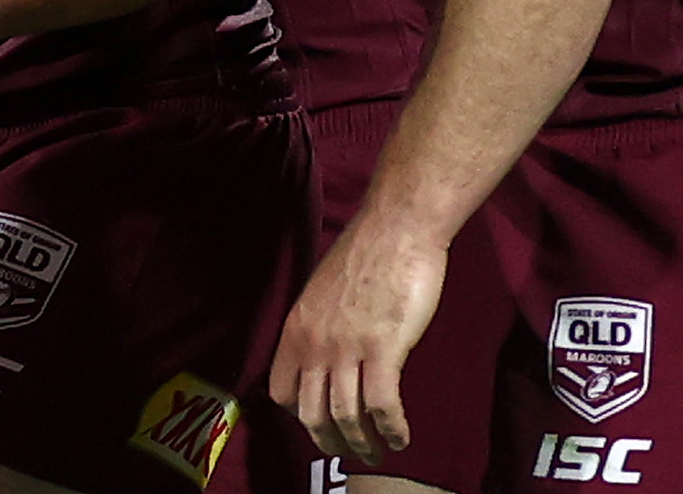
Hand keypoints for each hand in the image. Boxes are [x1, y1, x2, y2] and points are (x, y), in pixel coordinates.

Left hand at [268, 216, 447, 463]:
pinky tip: (401, 436)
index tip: (321, 423)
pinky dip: (391, 429)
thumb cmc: (367, 255)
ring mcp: (347, 347)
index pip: (280, 390)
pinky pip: (381, 405)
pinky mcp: (383, 349)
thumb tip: (331, 358)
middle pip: (311, 413)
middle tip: (352, 453)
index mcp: (296, 328)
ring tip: (379, 453)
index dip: (299, 415)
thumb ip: (321, 328)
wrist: (396, 228)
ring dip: (364, 443)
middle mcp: (314, 343)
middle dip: (331, 441)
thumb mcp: (323, 293)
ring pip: (346, 416)